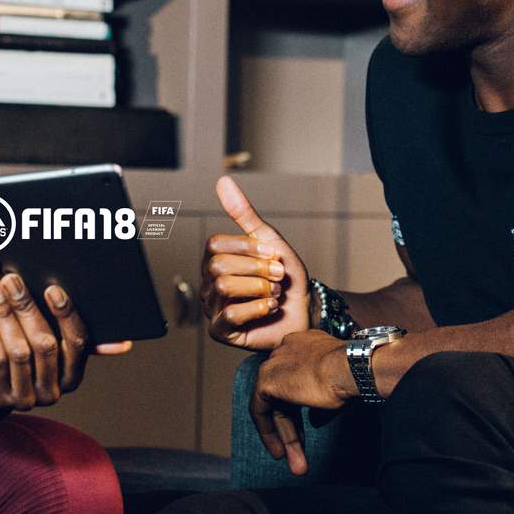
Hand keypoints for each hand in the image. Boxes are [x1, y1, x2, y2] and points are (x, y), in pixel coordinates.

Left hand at [0, 275, 131, 409]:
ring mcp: (25, 397)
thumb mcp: (52, 345)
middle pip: (45, 344)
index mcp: (72, 375)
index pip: (78, 343)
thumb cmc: (23, 352)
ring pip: (19, 350)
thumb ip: (74, 336)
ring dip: (6, 314)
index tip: (52, 289)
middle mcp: (52, 391)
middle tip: (13, 280)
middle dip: (28, 307)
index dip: (66, 316)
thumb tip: (122, 342)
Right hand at [203, 176, 311, 350]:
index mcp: (215, 260)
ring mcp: (212, 308)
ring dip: (259, 289)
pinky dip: (257, 308)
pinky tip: (270, 308)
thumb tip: (222, 181)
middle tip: (279, 276)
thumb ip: (244, 214)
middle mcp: (208, 283)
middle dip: (257, 269)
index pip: (215, 245)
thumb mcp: (270, 241)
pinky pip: (230, 315)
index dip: (248, 247)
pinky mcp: (220, 331)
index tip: (274, 253)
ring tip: (275, 294)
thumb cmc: (285, 279)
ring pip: (224, 288)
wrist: (305, 312)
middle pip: (218, 267)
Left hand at [250, 329, 351, 474]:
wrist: (350, 368)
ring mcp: (274, 364)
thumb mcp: (336, 389)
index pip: (295, 379)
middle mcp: (286, 350)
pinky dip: (268, 431)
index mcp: (305, 345)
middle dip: (292, 428)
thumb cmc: (354, 375)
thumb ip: (320, 402)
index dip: (299, 406)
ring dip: (285, 436)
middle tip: (299, 454)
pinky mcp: (266, 380)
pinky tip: (279, 451)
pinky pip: (260, 410)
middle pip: (284, 395)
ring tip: (296, 464)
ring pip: (274, 405)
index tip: (307, 427)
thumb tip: (314, 421)